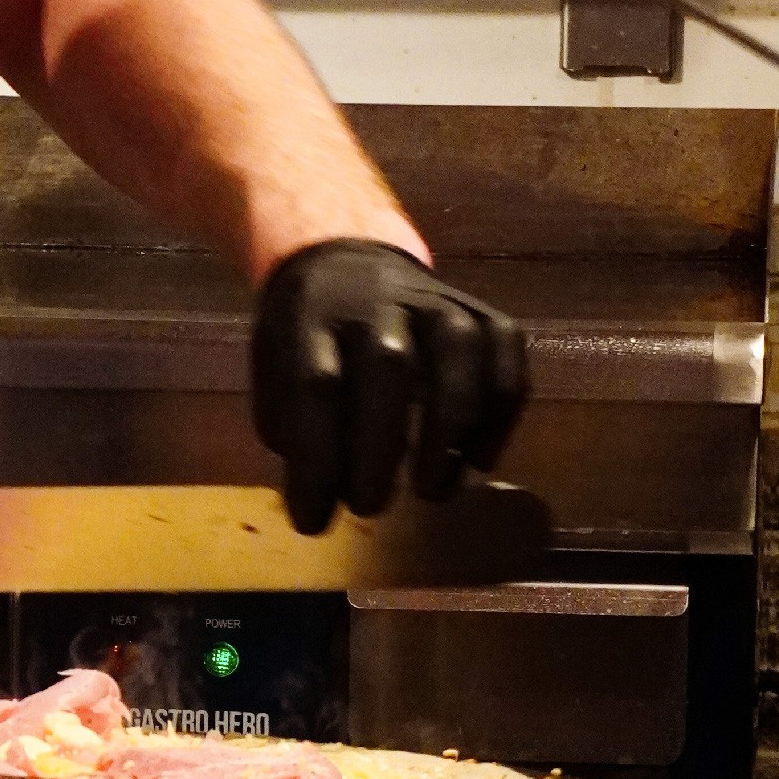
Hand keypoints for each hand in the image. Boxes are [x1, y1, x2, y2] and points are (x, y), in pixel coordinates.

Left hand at [251, 240, 526, 535]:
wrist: (346, 258)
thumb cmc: (308, 332)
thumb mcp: (273, 363)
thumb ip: (289, 421)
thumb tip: (317, 494)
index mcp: (311, 315)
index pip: (315, 386)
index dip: (317, 459)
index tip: (313, 521)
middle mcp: (377, 298)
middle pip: (388, 364)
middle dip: (380, 448)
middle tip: (370, 508)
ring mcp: (434, 298)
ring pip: (459, 349)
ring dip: (452, 427)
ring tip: (433, 492)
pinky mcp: (480, 309)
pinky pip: (505, 351)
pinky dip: (501, 412)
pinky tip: (478, 459)